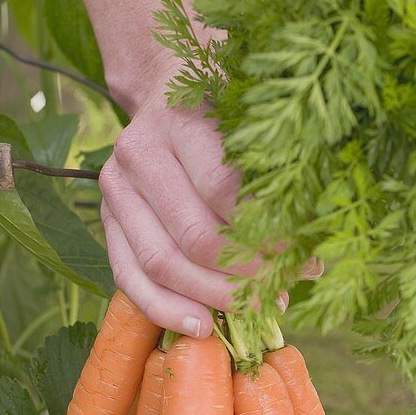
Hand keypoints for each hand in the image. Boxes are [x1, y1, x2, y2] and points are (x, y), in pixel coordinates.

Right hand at [100, 84, 320, 335]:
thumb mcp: (255, 125)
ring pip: (159, 262)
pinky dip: (164, 308)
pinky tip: (201, 326)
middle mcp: (139, 152)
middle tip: (280, 293)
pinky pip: (128, 276)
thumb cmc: (226, 110)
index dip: (267, 235)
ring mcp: (115, 187)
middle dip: (242, 276)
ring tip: (251, 311)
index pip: (224, 191)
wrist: (165, 89)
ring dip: (210, 297)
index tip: (303, 260)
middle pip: (192, 236)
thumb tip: (310, 261)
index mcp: (181, 120)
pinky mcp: (105, 218)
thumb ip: (280, 181)